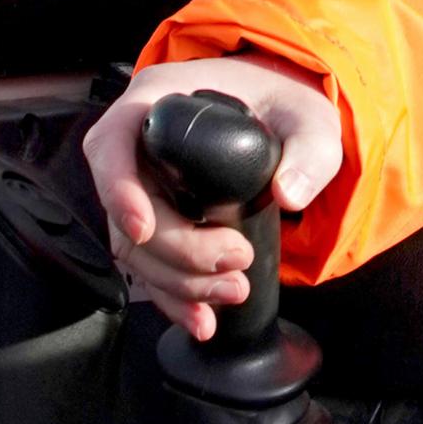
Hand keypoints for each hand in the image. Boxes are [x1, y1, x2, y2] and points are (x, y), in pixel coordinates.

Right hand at [84, 55, 342, 338]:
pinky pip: (148, 265)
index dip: (119, 191)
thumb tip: (290, 195)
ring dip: (176, 283)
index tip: (145, 229)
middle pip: (127, 210)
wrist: (276, 113)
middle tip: (235, 264)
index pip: (112, 145)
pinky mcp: (152, 220)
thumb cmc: (282, 102)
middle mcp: (134, 146)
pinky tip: (201, 320)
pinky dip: (172, 296)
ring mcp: (139, 186)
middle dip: (177, 251)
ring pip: (134, 248)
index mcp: (155, 102)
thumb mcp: (308, 114)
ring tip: (231, 294)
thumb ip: (310, 148)